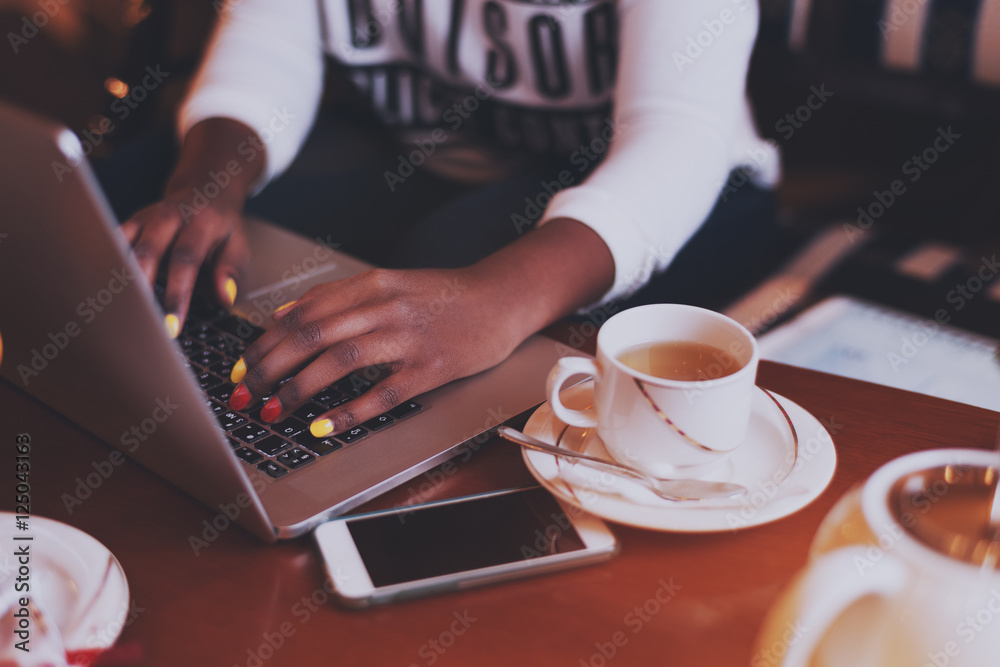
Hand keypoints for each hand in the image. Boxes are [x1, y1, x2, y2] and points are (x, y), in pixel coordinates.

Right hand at [120, 118, 263, 336]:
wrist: (205, 190)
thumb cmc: (222, 227)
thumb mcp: (238, 245)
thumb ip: (230, 270)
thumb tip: (225, 298)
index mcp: (199, 222)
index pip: (185, 260)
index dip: (176, 294)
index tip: (171, 326)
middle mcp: (168, 216)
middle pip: (146, 253)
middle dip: (141, 291)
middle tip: (138, 324)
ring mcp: (144, 218)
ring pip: (122, 249)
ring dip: (117, 281)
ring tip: (112, 315)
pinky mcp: (128, 223)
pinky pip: (111, 245)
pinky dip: (105, 268)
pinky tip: (100, 295)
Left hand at [227, 267, 518, 436]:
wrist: (501, 300)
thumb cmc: (443, 297)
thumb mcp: (390, 283)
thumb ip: (339, 297)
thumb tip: (284, 316)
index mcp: (372, 284)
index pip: (304, 311)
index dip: (266, 341)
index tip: (242, 366)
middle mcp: (386, 307)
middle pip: (313, 333)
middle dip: (270, 367)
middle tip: (245, 393)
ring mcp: (409, 338)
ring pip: (341, 359)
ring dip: (299, 388)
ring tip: (273, 410)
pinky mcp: (431, 369)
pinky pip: (382, 393)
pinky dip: (348, 411)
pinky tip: (323, 426)